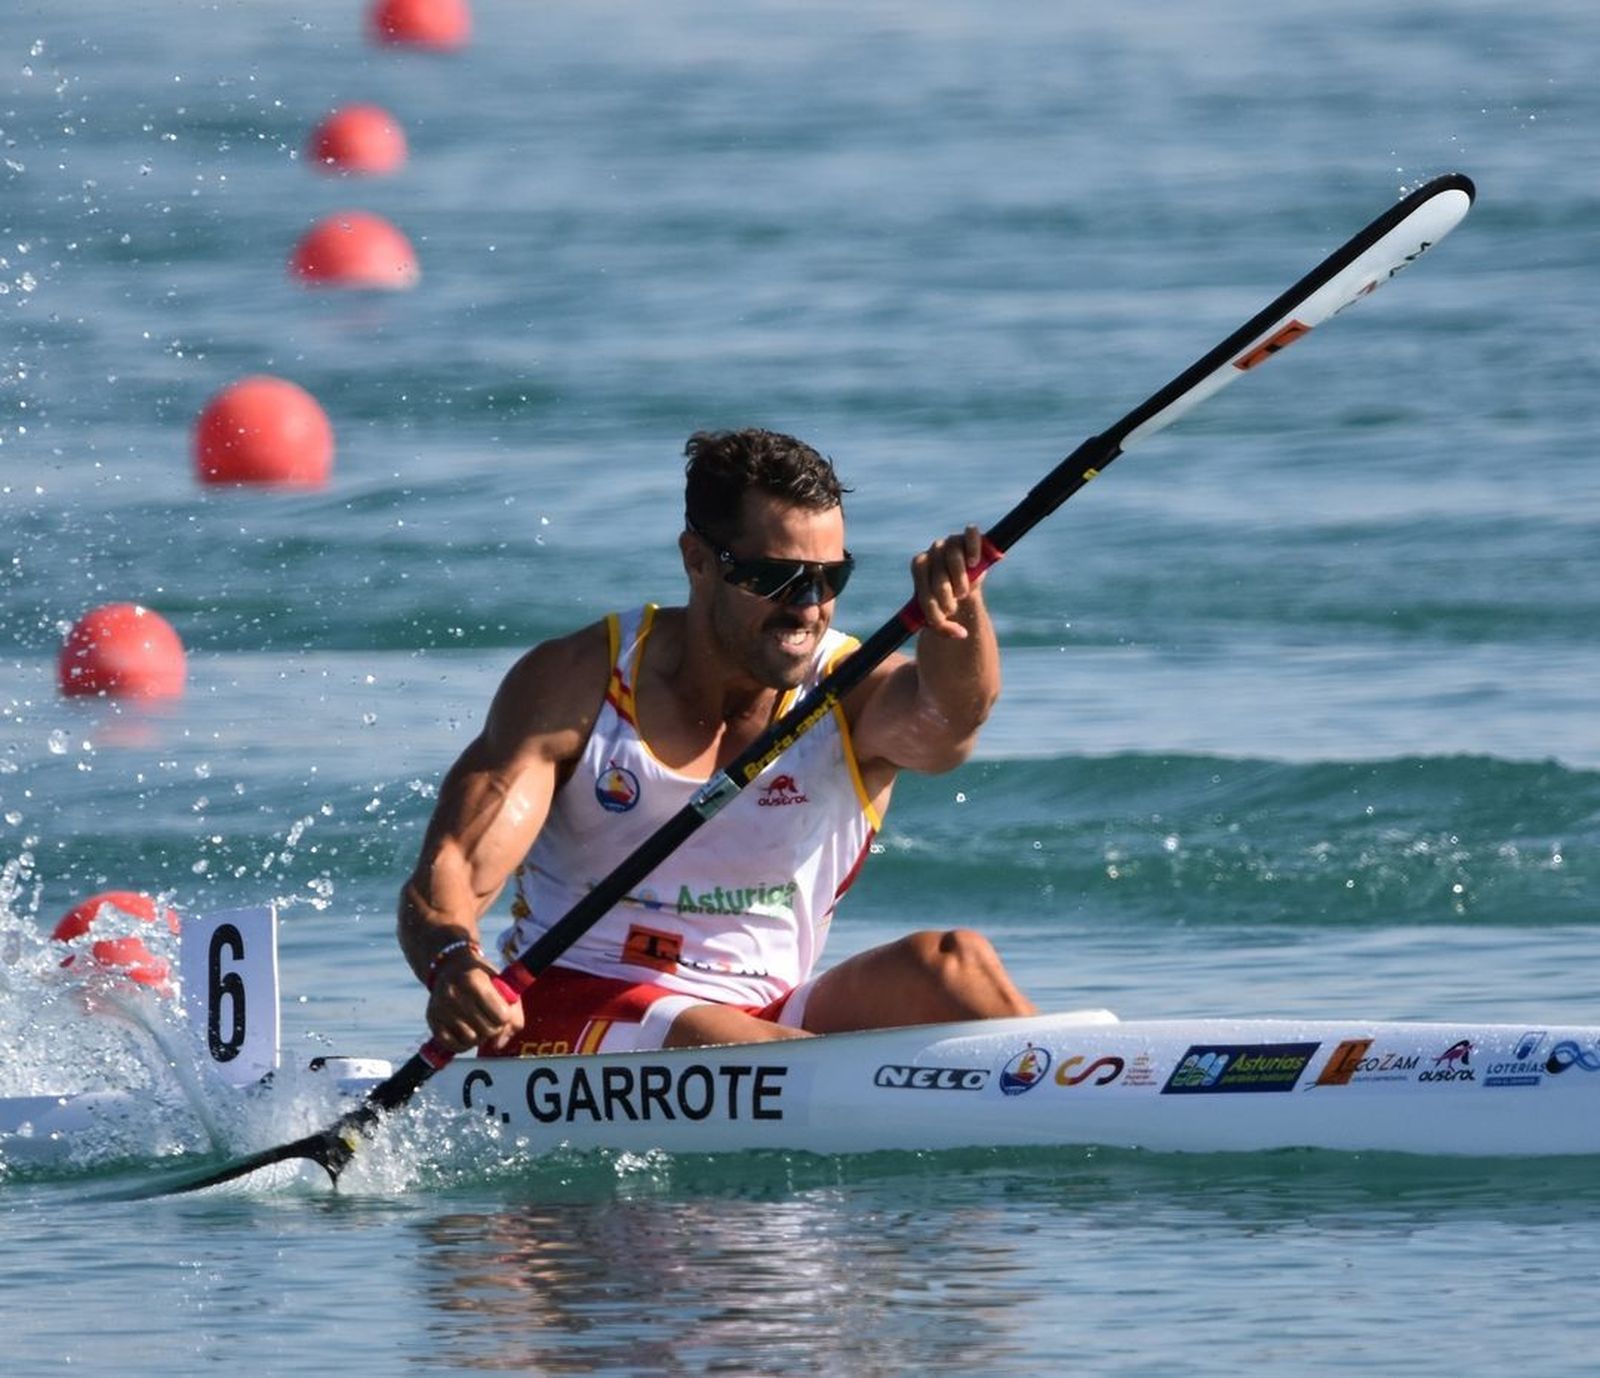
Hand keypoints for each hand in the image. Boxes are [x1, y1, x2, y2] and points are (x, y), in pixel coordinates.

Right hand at [426, 956, 524, 1053]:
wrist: (450, 966)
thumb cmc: (482, 976)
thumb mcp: (502, 984)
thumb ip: (512, 1013)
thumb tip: (499, 1045)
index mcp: (473, 980)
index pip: (501, 1016)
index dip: (505, 1016)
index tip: (501, 1009)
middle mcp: (453, 994)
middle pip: (487, 1030)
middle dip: (494, 1028)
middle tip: (491, 1018)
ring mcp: (440, 1007)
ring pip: (470, 1039)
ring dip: (479, 1036)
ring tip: (479, 1024)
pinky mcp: (431, 1019)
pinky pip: (452, 1045)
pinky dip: (463, 1044)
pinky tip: (467, 1032)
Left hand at [910, 524, 988, 638]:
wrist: (963, 586)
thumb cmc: (947, 600)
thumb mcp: (939, 617)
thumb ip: (944, 628)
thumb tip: (962, 634)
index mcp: (920, 565)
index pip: (923, 582)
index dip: (934, 603)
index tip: (946, 614)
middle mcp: (933, 550)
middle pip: (938, 573)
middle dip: (947, 595)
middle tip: (954, 603)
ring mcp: (951, 541)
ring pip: (953, 557)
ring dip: (960, 579)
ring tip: (963, 591)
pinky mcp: (969, 537)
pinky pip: (971, 534)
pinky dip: (973, 548)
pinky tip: (974, 563)